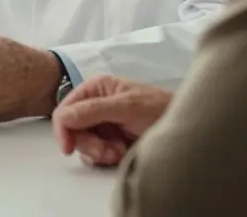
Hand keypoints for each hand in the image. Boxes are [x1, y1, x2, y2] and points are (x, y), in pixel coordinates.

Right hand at [52, 75, 172, 166]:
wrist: (182, 128)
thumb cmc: (158, 109)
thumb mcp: (126, 107)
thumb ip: (94, 110)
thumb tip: (64, 116)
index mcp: (95, 88)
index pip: (65, 110)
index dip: (64, 130)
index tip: (69, 149)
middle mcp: (95, 104)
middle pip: (73, 131)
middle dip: (89, 144)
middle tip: (108, 151)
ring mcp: (102, 124)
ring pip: (83, 144)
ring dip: (100, 152)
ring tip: (119, 150)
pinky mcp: (109, 140)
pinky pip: (95, 154)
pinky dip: (105, 157)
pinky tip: (121, 153)